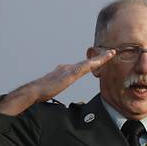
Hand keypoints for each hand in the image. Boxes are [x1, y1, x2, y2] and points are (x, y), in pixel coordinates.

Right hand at [0, 49, 115, 114]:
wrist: (34, 91)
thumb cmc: (41, 93)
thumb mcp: (53, 89)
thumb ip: (57, 87)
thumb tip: (56, 89)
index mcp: (65, 71)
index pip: (82, 66)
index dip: (93, 63)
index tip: (102, 60)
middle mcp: (68, 68)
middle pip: (88, 62)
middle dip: (100, 57)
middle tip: (111, 52)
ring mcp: (69, 70)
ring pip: (89, 62)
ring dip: (101, 58)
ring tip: (112, 53)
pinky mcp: (70, 75)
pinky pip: (85, 67)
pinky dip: (94, 63)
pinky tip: (101, 61)